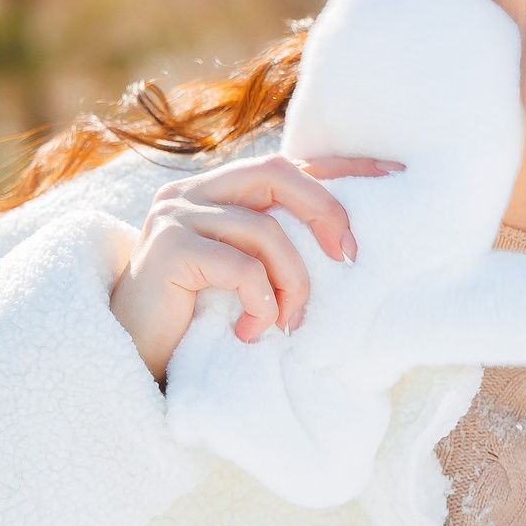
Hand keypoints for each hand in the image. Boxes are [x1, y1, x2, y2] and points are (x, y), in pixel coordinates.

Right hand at [111, 153, 399, 384]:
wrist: (131, 360)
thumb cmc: (195, 323)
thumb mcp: (245, 277)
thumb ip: (275, 249)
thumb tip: (347, 247)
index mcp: (218, 192)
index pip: (290, 165)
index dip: (344, 168)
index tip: (394, 177)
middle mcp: (194, 192)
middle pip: (278, 175)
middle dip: (326, 213)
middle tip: (348, 259)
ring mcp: (176, 215)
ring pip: (266, 230)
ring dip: (293, 283)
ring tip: (288, 323)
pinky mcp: (168, 248)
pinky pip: (241, 267)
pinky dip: (260, 302)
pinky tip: (251, 330)